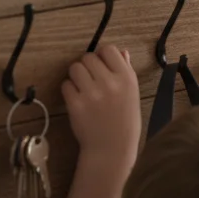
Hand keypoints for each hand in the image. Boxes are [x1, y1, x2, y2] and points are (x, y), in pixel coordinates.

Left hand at [61, 44, 140, 174]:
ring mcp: (92, 93)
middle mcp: (110, 82)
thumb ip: (126, 70)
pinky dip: (69, 89)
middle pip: (88, 57)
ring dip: (76, 75)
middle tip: (90, 79)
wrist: (112, 148)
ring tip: (82, 87)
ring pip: (74, 68)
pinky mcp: (76, 104)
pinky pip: (65, 85)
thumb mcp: (133, 93)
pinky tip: (77, 98)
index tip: (101, 65)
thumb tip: (121, 52)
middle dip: (87, 66)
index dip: (102, 56)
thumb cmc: (125, 120)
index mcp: (127, 77)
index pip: (108, 49)